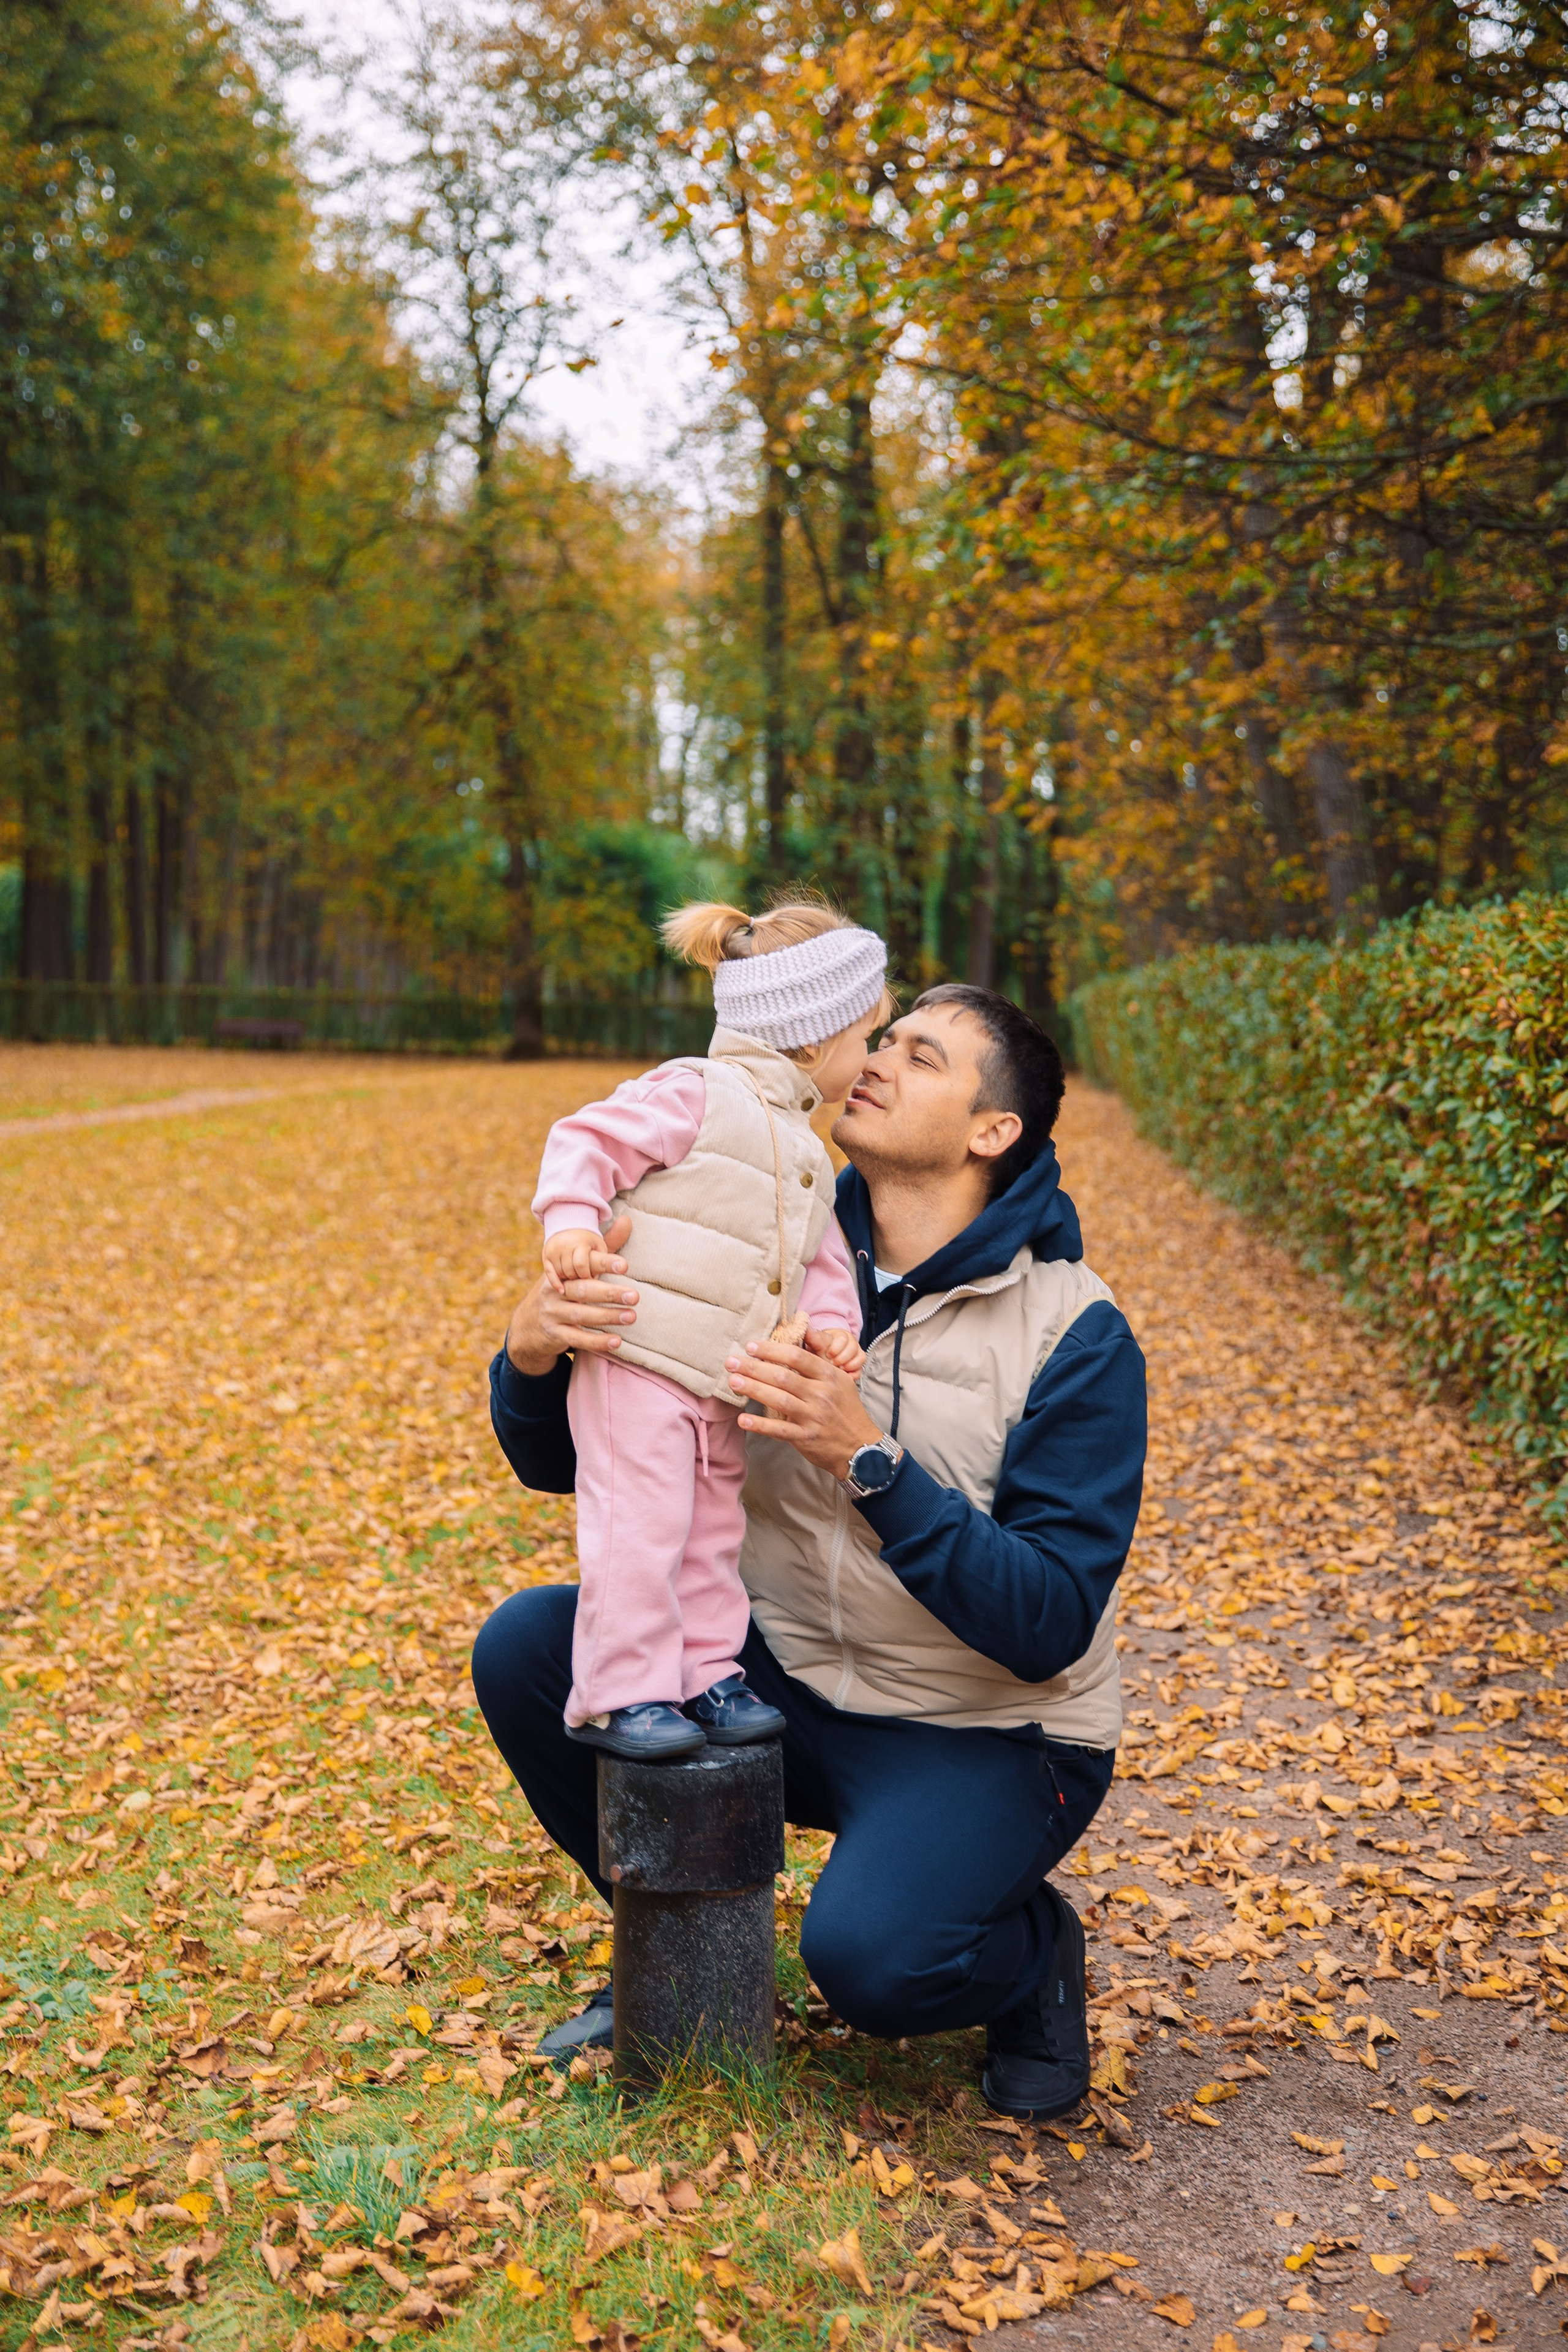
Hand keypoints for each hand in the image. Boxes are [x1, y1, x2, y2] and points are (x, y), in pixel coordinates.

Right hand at [505, 1215, 636, 1374]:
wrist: (527, 1326)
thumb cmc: (562, 1293)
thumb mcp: (576, 1273)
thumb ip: (602, 1250)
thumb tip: (628, 1220)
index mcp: (562, 1273)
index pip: (583, 1266)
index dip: (603, 1264)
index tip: (625, 1264)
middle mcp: (555, 1292)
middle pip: (583, 1291)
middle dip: (610, 1293)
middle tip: (635, 1295)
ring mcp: (553, 1314)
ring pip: (582, 1315)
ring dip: (608, 1317)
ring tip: (631, 1317)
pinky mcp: (555, 1335)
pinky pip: (577, 1338)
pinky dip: (597, 1341)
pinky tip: (617, 1341)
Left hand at [725, 1334, 882, 1481]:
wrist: (860, 1445)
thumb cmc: (846, 1409)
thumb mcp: (840, 1379)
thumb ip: (820, 1356)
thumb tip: (805, 1329)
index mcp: (829, 1376)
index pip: (797, 1357)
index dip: (772, 1350)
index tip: (751, 1346)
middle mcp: (821, 1395)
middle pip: (783, 1377)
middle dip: (754, 1368)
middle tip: (731, 1362)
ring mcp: (813, 1417)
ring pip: (779, 1400)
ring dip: (754, 1390)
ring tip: (733, 1381)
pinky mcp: (805, 1437)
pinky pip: (780, 1430)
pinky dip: (760, 1425)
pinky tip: (743, 1419)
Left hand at [806, 1325, 865, 1378]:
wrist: (823, 1360)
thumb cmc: (818, 1351)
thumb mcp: (816, 1345)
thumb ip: (813, 1339)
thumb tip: (807, 1331)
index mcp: (839, 1335)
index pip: (842, 1339)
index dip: (835, 1348)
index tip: (828, 1355)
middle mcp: (850, 1342)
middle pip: (853, 1348)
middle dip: (841, 1358)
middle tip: (832, 1363)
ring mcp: (856, 1353)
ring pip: (860, 1357)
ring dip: (848, 1365)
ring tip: (839, 1369)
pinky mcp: (859, 1364)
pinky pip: (861, 1368)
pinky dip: (854, 1373)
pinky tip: (846, 1376)